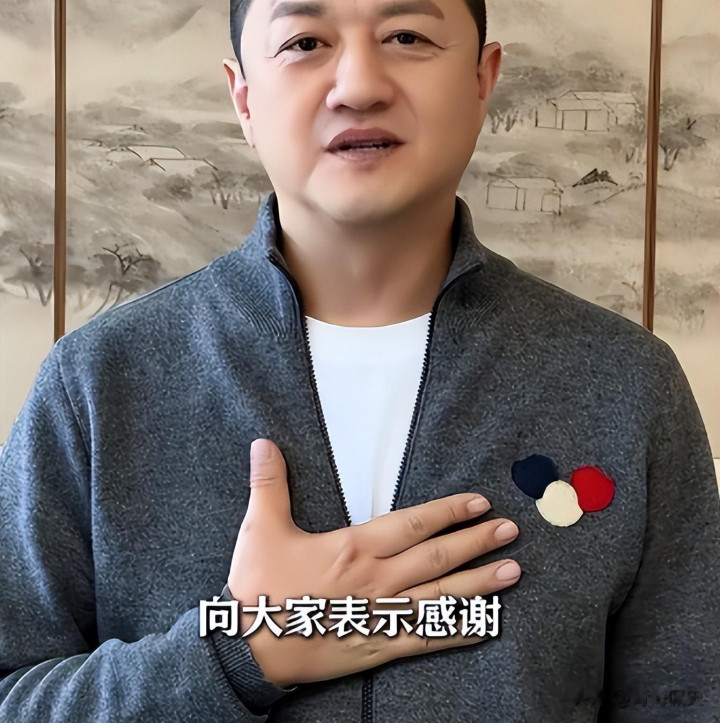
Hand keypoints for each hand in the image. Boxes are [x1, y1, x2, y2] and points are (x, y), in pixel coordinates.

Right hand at [226, 438, 520, 687]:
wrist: (250, 651)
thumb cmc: (259, 588)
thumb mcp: (261, 528)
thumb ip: (269, 484)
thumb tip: (263, 443)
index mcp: (354, 548)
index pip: (413, 524)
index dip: (448, 512)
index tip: (478, 503)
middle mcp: (377, 579)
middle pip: (437, 557)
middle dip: (477, 542)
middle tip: (510, 530)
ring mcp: (382, 614)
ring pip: (441, 596)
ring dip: (479, 583)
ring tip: (512, 572)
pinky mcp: (380, 645)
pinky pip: (427, 638)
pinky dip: (458, 631)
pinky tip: (484, 626)